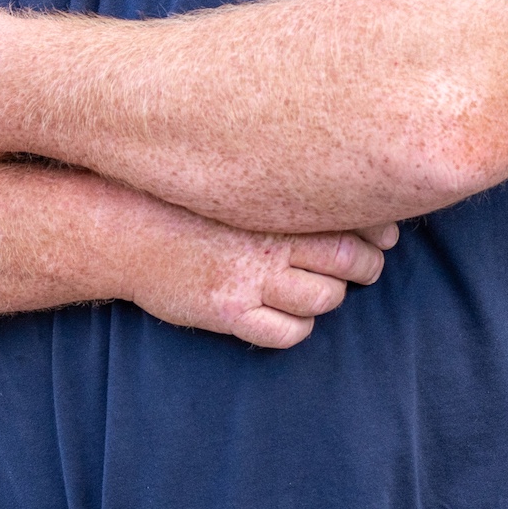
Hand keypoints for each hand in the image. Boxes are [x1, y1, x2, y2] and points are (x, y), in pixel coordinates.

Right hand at [120, 194, 397, 347]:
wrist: (123, 229)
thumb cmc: (181, 196)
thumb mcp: (234, 176)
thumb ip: (282, 178)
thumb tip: (340, 177)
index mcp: (275, 200)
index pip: (353, 218)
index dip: (378, 228)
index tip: (384, 230)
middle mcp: (269, 238)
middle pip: (349, 261)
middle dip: (366, 265)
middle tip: (364, 263)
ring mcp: (251, 278)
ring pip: (324, 299)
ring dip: (331, 295)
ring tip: (321, 284)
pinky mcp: (230, 313)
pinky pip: (288, 332)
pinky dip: (298, 326)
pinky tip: (286, 310)